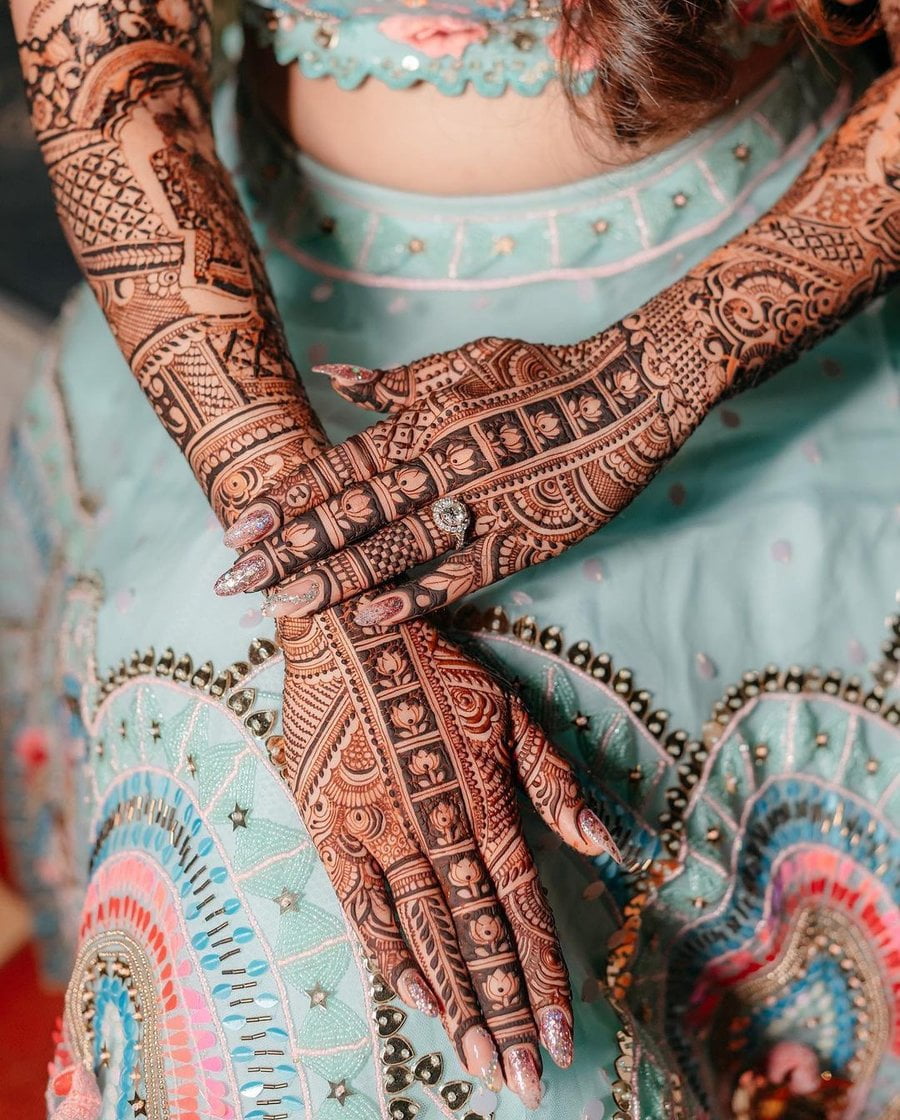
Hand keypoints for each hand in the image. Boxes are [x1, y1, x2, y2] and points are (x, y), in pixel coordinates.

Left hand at [212, 325, 718, 623]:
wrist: (627, 397)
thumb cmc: (539, 374)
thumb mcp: (463, 360)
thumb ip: (393, 381)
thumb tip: (332, 375)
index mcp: (422, 424)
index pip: (338, 470)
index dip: (285, 502)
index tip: (238, 530)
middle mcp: (440, 467)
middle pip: (350, 516)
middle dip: (287, 550)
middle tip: (232, 584)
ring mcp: (479, 508)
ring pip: (391, 551)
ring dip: (331, 581)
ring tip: (279, 608)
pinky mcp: (518, 542)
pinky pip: (455, 577)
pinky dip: (412, 599)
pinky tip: (368, 621)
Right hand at [276, 607, 620, 1107]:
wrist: (349, 635)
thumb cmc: (437, 671)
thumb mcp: (509, 712)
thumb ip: (554, 782)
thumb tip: (606, 845)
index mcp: (486, 801)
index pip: (524, 907)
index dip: (545, 976)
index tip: (563, 1036)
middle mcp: (438, 829)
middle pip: (479, 935)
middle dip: (507, 1012)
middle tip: (524, 1079)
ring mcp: (381, 833)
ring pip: (427, 933)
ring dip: (459, 1001)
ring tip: (481, 1064)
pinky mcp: (333, 828)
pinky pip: (362, 906)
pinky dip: (390, 955)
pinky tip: (419, 1001)